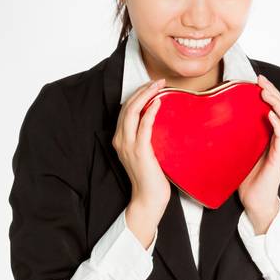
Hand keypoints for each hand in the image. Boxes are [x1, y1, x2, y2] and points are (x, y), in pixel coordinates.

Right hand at [112, 78, 171, 238]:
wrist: (148, 198)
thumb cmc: (150, 177)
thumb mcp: (146, 153)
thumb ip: (146, 137)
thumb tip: (159, 121)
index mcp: (120, 140)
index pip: (125, 110)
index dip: (137, 94)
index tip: (152, 86)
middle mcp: (120, 141)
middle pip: (126, 106)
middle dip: (142, 90)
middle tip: (158, 81)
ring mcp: (128, 146)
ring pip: (131, 112)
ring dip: (146, 96)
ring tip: (158, 86)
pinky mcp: (140, 151)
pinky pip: (143, 126)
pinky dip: (150, 111)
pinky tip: (158, 103)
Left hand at [237, 73, 279, 232]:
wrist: (255, 200)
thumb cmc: (247, 178)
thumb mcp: (240, 151)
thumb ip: (236, 137)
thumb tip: (215, 122)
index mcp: (270, 135)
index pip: (274, 107)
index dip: (268, 92)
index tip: (256, 80)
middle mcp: (279, 138)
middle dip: (273, 92)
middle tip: (261, 80)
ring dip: (276, 104)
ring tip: (266, 93)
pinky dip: (278, 124)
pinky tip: (270, 115)